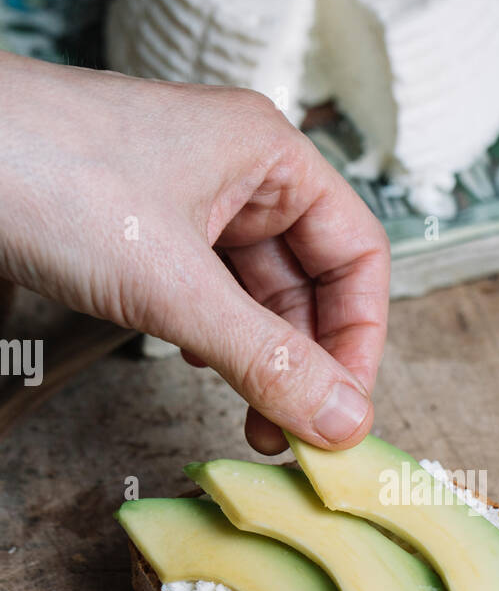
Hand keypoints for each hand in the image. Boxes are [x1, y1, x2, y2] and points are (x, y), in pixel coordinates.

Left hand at [0, 52, 389, 451]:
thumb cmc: (47, 175)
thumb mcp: (172, 283)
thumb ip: (265, 359)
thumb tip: (342, 422)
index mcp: (269, 155)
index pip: (357, 254)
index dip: (361, 337)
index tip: (344, 409)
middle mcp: (238, 175)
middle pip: (310, 283)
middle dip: (308, 362)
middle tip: (297, 436)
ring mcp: (187, 204)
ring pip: (256, 297)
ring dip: (263, 363)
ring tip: (256, 425)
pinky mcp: (141, 234)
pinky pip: (206, 297)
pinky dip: (216, 343)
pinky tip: (205, 372)